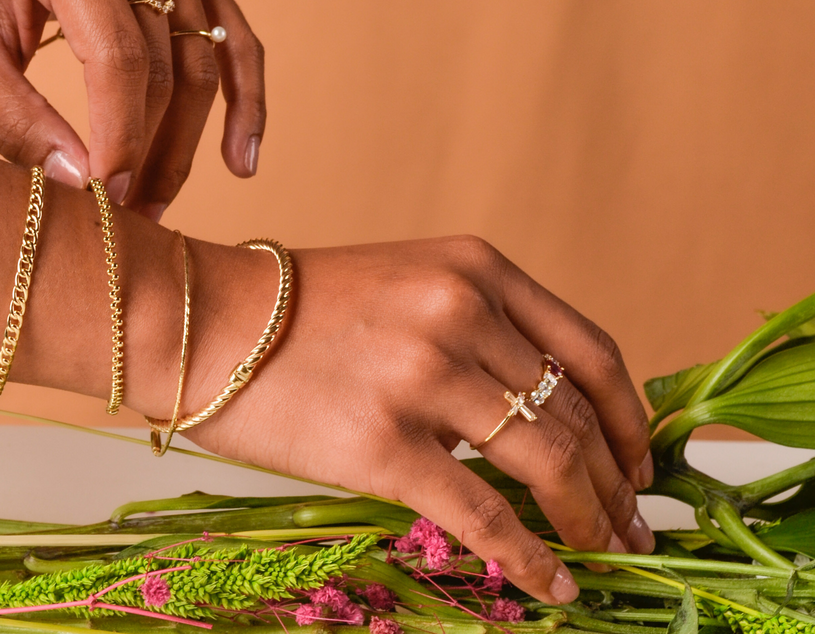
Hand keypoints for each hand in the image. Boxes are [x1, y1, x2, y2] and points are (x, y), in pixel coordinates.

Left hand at [0, 0, 264, 215]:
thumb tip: (80, 183)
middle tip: (128, 216)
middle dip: (152, 151)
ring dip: (189, 142)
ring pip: (203, 61)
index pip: (118, 56)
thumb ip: (13, 117)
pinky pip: (233, 37)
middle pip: (166, 65)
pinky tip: (242, 157)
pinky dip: (245, 99)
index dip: (122, 136)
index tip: (109, 199)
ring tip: (162, 202)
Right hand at [176, 234, 653, 603]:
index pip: (589, 349)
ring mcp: (422, 375)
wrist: (206, 320)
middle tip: (632, 522)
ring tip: (602, 550)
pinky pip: (483, 514)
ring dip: (587, 518)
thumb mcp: (408, 283)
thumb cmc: (301, 307)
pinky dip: (531, 556)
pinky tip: (552, 583)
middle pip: (573, 412)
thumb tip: (544, 413)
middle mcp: (459, 310)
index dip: (630, 417)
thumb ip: (480, 329)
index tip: (642, 461)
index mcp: (473, 266)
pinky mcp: (382, 443)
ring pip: (545, 462)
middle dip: (615, 480)